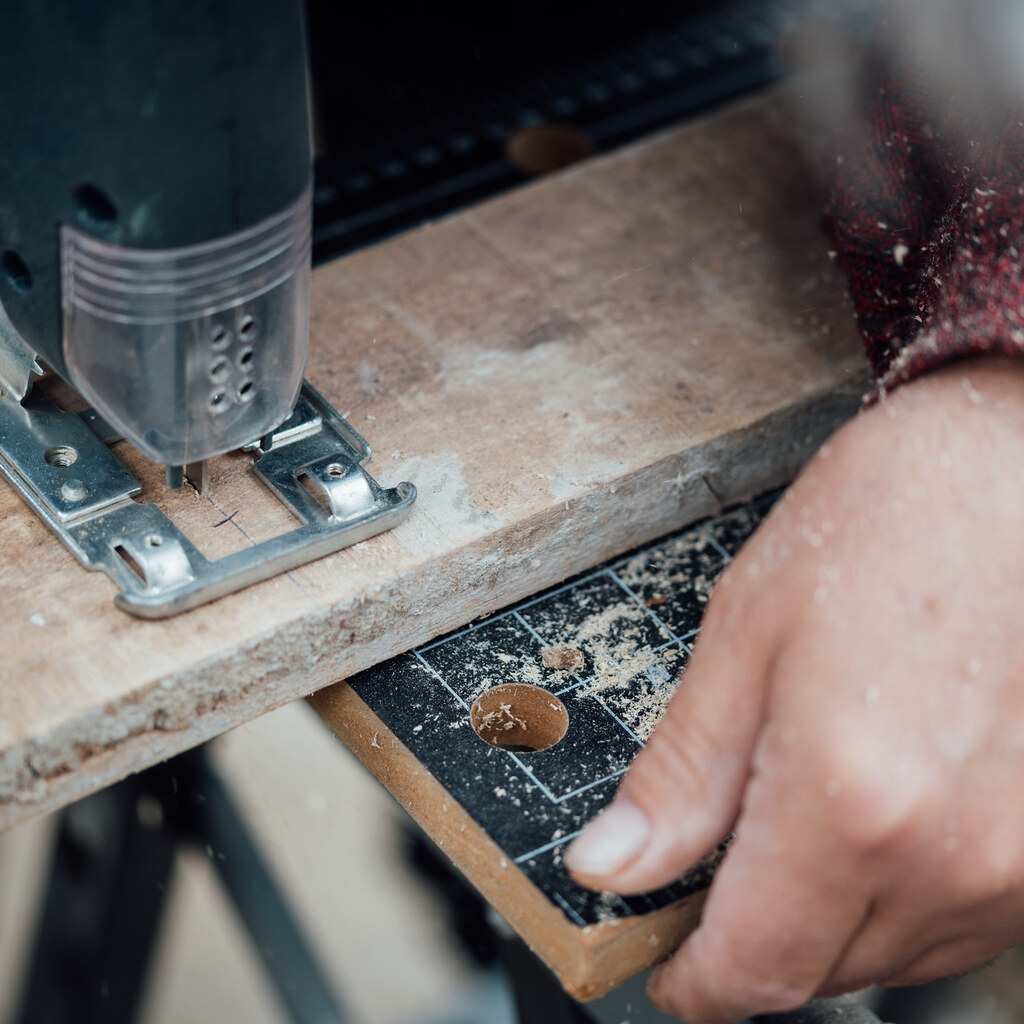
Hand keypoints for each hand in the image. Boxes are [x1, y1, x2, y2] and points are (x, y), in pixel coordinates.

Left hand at [565, 358, 1023, 1021]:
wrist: (1014, 469)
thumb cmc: (886, 523)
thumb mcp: (745, 637)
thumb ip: (679, 776)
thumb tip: (613, 866)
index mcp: (850, 803)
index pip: (754, 970)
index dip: (695, 982)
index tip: (667, 964)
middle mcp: (951, 857)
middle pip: (817, 974)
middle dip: (750, 934)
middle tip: (721, 852)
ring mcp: (1021, 860)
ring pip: (891, 956)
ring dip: (825, 915)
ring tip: (802, 806)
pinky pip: (959, 919)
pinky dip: (897, 890)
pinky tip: (875, 807)